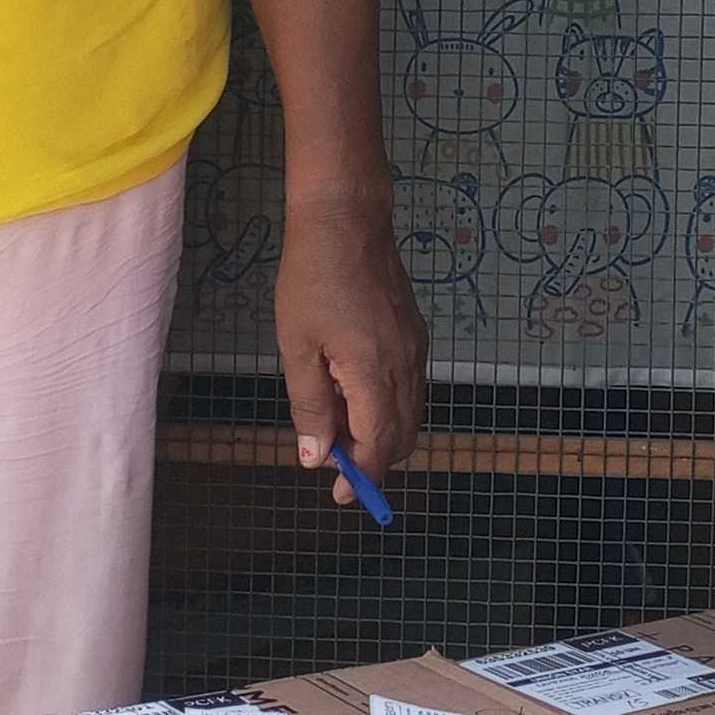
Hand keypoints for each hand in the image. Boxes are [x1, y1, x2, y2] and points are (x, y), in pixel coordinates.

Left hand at [275, 192, 427, 505]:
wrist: (346, 222)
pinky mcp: (416, 337)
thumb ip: (311, 406)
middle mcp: (405, 365)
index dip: (360, 475)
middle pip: (401, 437)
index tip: (340, 493)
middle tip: (332, 459)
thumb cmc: (312, 278)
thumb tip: (317, 457)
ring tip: (334, 418)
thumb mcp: (297, 347)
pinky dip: (385, 406)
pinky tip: (350, 390)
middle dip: (371, 459)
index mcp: (373, 370)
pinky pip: (409, 389)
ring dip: (377, 432)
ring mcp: (416, 350)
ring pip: (409, 415)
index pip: (378, 445)